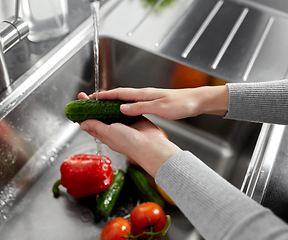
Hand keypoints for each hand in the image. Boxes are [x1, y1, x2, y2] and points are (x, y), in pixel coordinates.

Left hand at [77, 92, 180, 176]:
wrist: (150, 145)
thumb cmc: (130, 143)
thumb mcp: (109, 133)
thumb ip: (96, 127)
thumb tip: (82, 124)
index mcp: (105, 134)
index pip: (90, 123)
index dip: (82, 113)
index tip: (78, 102)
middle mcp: (113, 129)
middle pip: (99, 115)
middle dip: (91, 105)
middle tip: (84, 95)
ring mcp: (123, 123)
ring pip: (111, 111)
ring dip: (105, 103)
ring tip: (99, 94)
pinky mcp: (133, 118)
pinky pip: (125, 109)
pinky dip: (120, 103)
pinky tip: (117, 96)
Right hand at [82, 86, 228, 119]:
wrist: (196, 101)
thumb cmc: (181, 103)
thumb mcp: (160, 107)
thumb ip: (140, 107)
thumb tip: (122, 108)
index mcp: (143, 94)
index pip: (119, 93)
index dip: (104, 96)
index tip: (91, 97)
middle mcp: (144, 94)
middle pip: (120, 95)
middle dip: (105, 98)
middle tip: (93, 103)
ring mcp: (148, 98)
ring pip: (126, 100)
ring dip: (114, 103)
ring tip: (103, 108)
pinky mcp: (153, 103)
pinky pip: (133, 104)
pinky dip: (124, 107)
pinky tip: (124, 113)